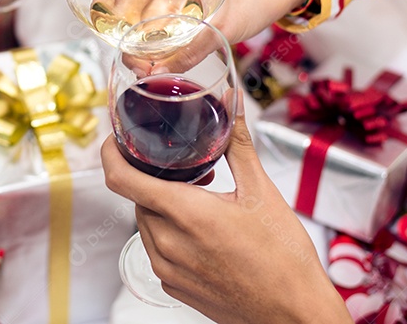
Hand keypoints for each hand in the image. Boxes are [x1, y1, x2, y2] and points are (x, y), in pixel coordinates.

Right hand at [89, 0, 311, 44]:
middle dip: (120, 27)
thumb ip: (192, 49)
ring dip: (135, 36)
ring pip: (141, 10)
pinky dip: (151, 37)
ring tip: (141, 65)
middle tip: (128, 58)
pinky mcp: (184, 1)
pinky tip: (154, 58)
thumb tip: (158, 73)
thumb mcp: (224, 25)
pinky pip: (157, 18)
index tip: (97, 22)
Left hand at [102, 119, 352, 323]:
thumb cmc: (284, 258)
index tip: (115, 140)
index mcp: (185, 214)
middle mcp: (168, 244)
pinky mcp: (173, 287)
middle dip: (156, 180)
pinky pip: (156, 250)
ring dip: (163, 207)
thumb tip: (232, 104)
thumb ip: (237, 142)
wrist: (296, 312)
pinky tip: (202, 234)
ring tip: (200, 203)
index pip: (121, 179)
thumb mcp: (261, 191)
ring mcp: (167, 270)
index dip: (111, 153)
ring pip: (146, 223)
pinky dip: (170, 235)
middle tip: (189, 173)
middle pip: (139, 197)